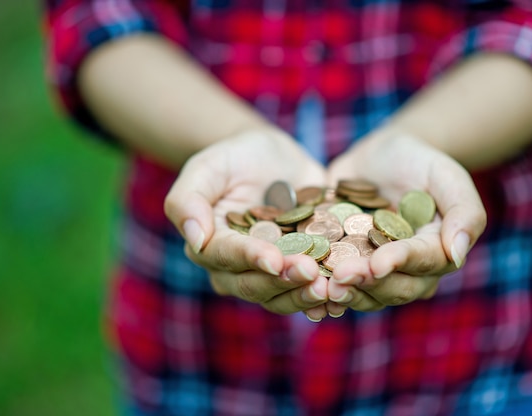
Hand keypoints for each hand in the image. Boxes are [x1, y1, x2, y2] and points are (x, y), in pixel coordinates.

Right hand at [164, 130, 330, 320]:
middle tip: (311, 272)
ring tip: (331, 289)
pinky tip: (342, 299)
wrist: (274, 158)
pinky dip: (325, 300)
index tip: (274, 259)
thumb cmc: (235, 157)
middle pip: (256, 285)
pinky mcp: (300, 271)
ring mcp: (271, 274)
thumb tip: (195, 240)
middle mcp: (237, 269)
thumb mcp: (208, 166)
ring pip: (283, 297)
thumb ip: (188, 199)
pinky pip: (308, 293)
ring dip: (306, 296)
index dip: (251, 259)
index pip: (227, 257)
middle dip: (284, 281)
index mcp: (211, 245)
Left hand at [324, 132, 485, 313]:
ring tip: (320, 288)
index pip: (421, 262)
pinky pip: (337, 286)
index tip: (378, 262)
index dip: (399, 263)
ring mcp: (375, 273)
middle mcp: (408, 271)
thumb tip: (458, 255)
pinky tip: (305, 293)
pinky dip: (321, 293)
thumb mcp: (446, 175)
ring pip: (364, 294)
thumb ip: (464, 211)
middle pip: (392, 288)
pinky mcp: (346, 267)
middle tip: (340, 277)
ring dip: (343, 294)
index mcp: (436, 251)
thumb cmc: (418, 161)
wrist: (379, 156)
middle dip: (366, 283)